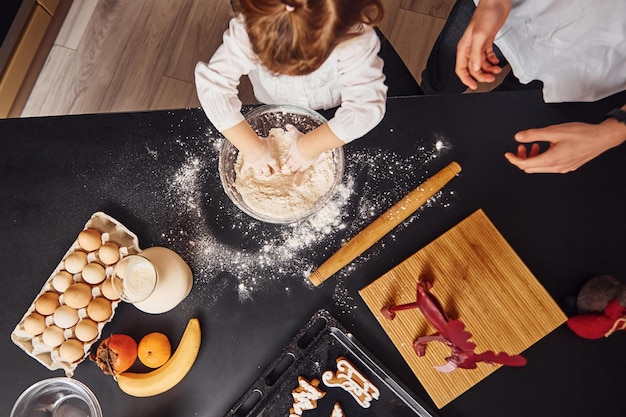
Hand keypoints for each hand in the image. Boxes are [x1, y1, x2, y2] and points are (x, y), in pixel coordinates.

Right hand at [240, 137, 279, 175]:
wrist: (253, 148)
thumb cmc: (261, 145)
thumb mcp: (267, 141)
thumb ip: (270, 139)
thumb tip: (273, 136)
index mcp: (269, 158)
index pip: (274, 165)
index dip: (277, 168)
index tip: (279, 171)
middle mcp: (263, 163)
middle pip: (266, 171)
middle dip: (267, 173)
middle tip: (268, 175)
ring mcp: (256, 165)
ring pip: (258, 172)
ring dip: (259, 173)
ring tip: (259, 174)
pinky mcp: (248, 164)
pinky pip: (245, 168)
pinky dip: (243, 170)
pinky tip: (242, 172)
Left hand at [282, 124, 318, 173]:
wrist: (307, 146)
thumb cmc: (301, 140)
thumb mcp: (295, 133)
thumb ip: (291, 129)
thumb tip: (288, 125)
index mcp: (291, 151)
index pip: (287, 157)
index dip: (286, 159)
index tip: (285, 162)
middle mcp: (294, 158)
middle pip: (290, 164)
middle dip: (288, 166)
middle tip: (287, 169)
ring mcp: (300, 162)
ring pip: (294, 167)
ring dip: (293, 169)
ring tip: (292, 172)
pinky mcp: (306, 164)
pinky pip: (302, 169)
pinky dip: (301, 171)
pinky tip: (300, 172)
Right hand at [455, 0, 510, 89]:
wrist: (497, 2)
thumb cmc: (486, 14)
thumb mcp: (480, 35)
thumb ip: (476, 53)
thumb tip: (474, 68)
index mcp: (465, 48)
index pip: (461, 69)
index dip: (466, 79)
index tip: (473, 86)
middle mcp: (470, 48)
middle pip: (472, 68)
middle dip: (481, 76)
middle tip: (491, 78)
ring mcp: (479, 45)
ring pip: (481, 64)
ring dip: (488, 69)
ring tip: (496, 71)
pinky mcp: (487, 41)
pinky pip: (488, 57)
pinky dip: (492, 62)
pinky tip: (497, 62)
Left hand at [504, 120, 625, 173]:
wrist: (602, 137)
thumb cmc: (582, 134)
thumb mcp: (554, 131)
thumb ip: (534, 134)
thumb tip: (519, 137)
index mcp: (550, 160)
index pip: (524, 165)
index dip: (513, 159)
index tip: (508, 154)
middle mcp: (556, 167)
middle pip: (531, 168)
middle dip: (523, 158)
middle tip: (522, 147)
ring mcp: (563, 168)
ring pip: (540, 167)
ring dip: (533, 157)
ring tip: (535, 145)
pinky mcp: (568, 166)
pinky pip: (550, 166)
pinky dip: (543, 158)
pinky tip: (548, 147)